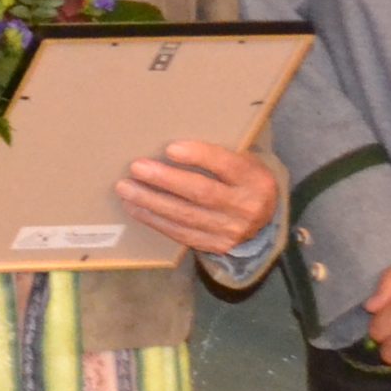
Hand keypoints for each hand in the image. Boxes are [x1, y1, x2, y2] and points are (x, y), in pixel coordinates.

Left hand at [115, 142, 281, 255]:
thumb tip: (171, 144)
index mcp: (255, 180)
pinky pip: (180, 233)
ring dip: (151, 201)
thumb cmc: (243, 181)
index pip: (227, 166)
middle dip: (166, 180)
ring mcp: (229, 230)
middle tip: (137, 167)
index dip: (199, 156)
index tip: (170, 148)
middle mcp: (245, 207)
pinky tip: (135, 207)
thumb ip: (219, 155)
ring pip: (185, 216)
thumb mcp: (245, 162)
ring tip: (126, 188)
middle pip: (201, 193)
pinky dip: (154, 220)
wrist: (263, 223)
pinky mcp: (213, 245)